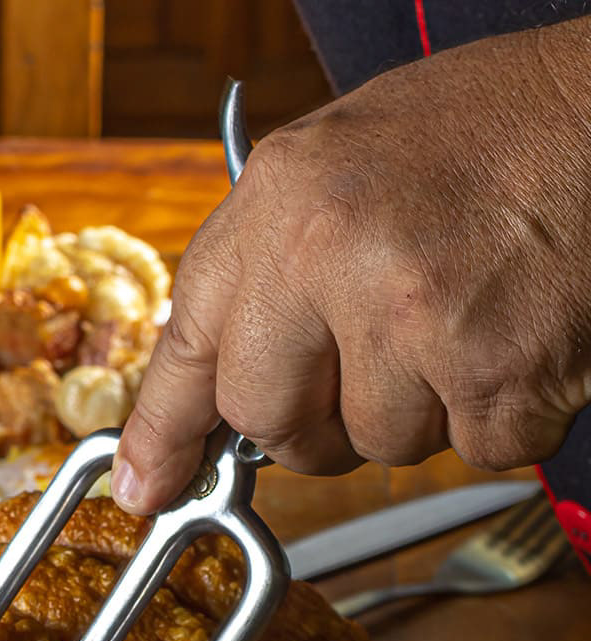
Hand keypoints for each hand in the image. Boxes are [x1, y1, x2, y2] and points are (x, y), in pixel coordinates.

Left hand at [113, 18, 590, 512]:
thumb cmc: (484, 131)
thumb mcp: (333, 167)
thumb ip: (263, 270)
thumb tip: (208, 394)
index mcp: (279, 205)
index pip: (189, 349)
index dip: (163, 432)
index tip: (148, 485)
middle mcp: (330, 260)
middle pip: (273, 423)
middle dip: (314, 422)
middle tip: (368, 366)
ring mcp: (414, 319)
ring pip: (380, 444)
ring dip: (423, 408)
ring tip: (463, 315)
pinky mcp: (501, 369)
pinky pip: (476, 448)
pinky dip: (504, 414)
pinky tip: (516, 333)